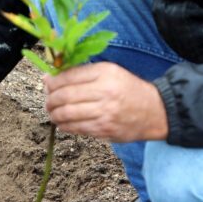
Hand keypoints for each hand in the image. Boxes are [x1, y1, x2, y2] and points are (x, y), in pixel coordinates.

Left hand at [44, 62, 167, 141]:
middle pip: (64, 96)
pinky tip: (63, 122)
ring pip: (66, 114)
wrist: (155, 111)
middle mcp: (104, 92)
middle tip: (48, 101)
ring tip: (53, 112)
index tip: (47, 84)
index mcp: (105, 73)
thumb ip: (84, 73)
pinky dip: (64, 125)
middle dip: (50, 99)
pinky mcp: (103, 129)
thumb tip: (52, 78)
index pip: (68, 77)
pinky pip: (75, 128)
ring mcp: (104, 112)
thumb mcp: (111, 72)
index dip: (52, 82)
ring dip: (54, 114)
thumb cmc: (128, 90)